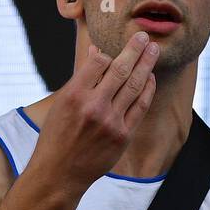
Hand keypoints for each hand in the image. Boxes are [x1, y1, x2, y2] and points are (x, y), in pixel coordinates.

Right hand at [28, 32, 158, 193]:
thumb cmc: (56, 137)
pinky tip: (151, 78)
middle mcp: (94, 106)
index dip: (107, 53)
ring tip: (153, 50)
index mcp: (74, 95)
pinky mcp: (123, 136)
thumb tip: (96, 52)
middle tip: (143, 35)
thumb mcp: (60, 104)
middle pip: (121, 69)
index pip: (98, 61)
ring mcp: (111, 122)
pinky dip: (148, 90)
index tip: (112, 50)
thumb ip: (81, 79)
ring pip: (135, 85)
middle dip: (135, 49)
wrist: (59, 174)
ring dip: (146, 64)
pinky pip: (140, 106)